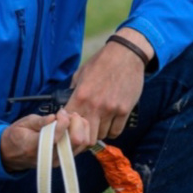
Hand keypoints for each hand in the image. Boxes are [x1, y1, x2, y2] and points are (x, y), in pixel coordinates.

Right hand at [0, 109, 90, 171]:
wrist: (11, 154)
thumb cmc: (17, 136)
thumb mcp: (23, 123)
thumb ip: (40, 121)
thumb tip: (54, 117)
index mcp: (35, 146)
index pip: (57, 136)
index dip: (64, 120)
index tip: (60, 112)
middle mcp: (50, 157)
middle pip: (76, 140)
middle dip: (76, 123)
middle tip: (68, 115)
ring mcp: (59, 160)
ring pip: (82, 144)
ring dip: (80, 128)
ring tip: (70, 119)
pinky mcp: (64, 160)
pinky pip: (80, 146)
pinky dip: (80, 133)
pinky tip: (71, 126)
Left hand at [66, 28, 151, 145]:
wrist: (126, 54)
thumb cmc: (101, 62)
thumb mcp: (80, 73)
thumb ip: (73, 91)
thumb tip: (67, 106)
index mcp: (80, 96)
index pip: (68, 125)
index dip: (67, 131)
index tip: (69, 130)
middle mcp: (95, 106)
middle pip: (85, 138)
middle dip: (83, 139)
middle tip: (84, 134)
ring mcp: (111, 109)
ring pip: (101, 135)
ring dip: (98, 133)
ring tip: (98, 125)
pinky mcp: (124, 110)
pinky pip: (116, 131)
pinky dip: (112, 131)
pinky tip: (110, 124)